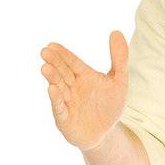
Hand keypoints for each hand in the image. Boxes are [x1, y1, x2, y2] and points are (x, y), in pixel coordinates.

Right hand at [40, 32, 127, 149]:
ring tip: (45, 68)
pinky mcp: (65, 118)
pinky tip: (51, 89)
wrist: (107, 133)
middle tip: (45, 52)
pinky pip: (59, 107)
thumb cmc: (109, 105)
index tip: (52, 45)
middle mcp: (72, 87)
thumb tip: (116, 31)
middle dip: (54, 63)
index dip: (63, 54)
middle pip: (63, 73)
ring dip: (52, 78)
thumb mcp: (119, 81)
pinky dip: (56, 99)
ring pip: (59, 88)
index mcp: (83, 76)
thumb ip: (119, 58)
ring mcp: (67, 102)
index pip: (72, 63)